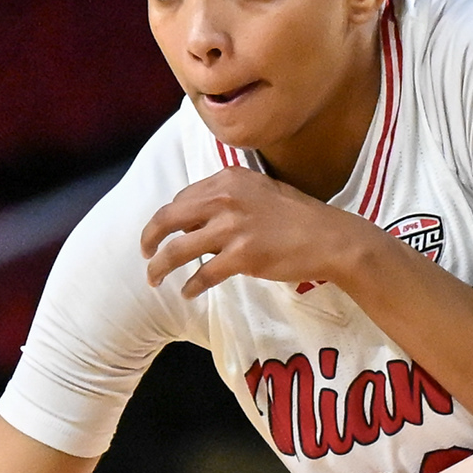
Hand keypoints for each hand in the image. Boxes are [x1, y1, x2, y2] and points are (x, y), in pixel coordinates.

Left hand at [140, 171, 371, 300]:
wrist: (328, 237)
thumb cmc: (296, 216)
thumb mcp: (258, 192)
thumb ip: (226, 199)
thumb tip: (195, 220)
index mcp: (227, 179)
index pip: (181, 197)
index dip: (167, 218)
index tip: (162, 232)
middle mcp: (225, 198)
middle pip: (168, 218)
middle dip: (150, 238)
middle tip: (144, 254)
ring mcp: (232, 228)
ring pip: (178, 250)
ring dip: (160, 267)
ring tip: (153, 279)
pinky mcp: (241, 256)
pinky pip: (203, 275)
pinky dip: (191, 287)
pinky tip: (187, 293)